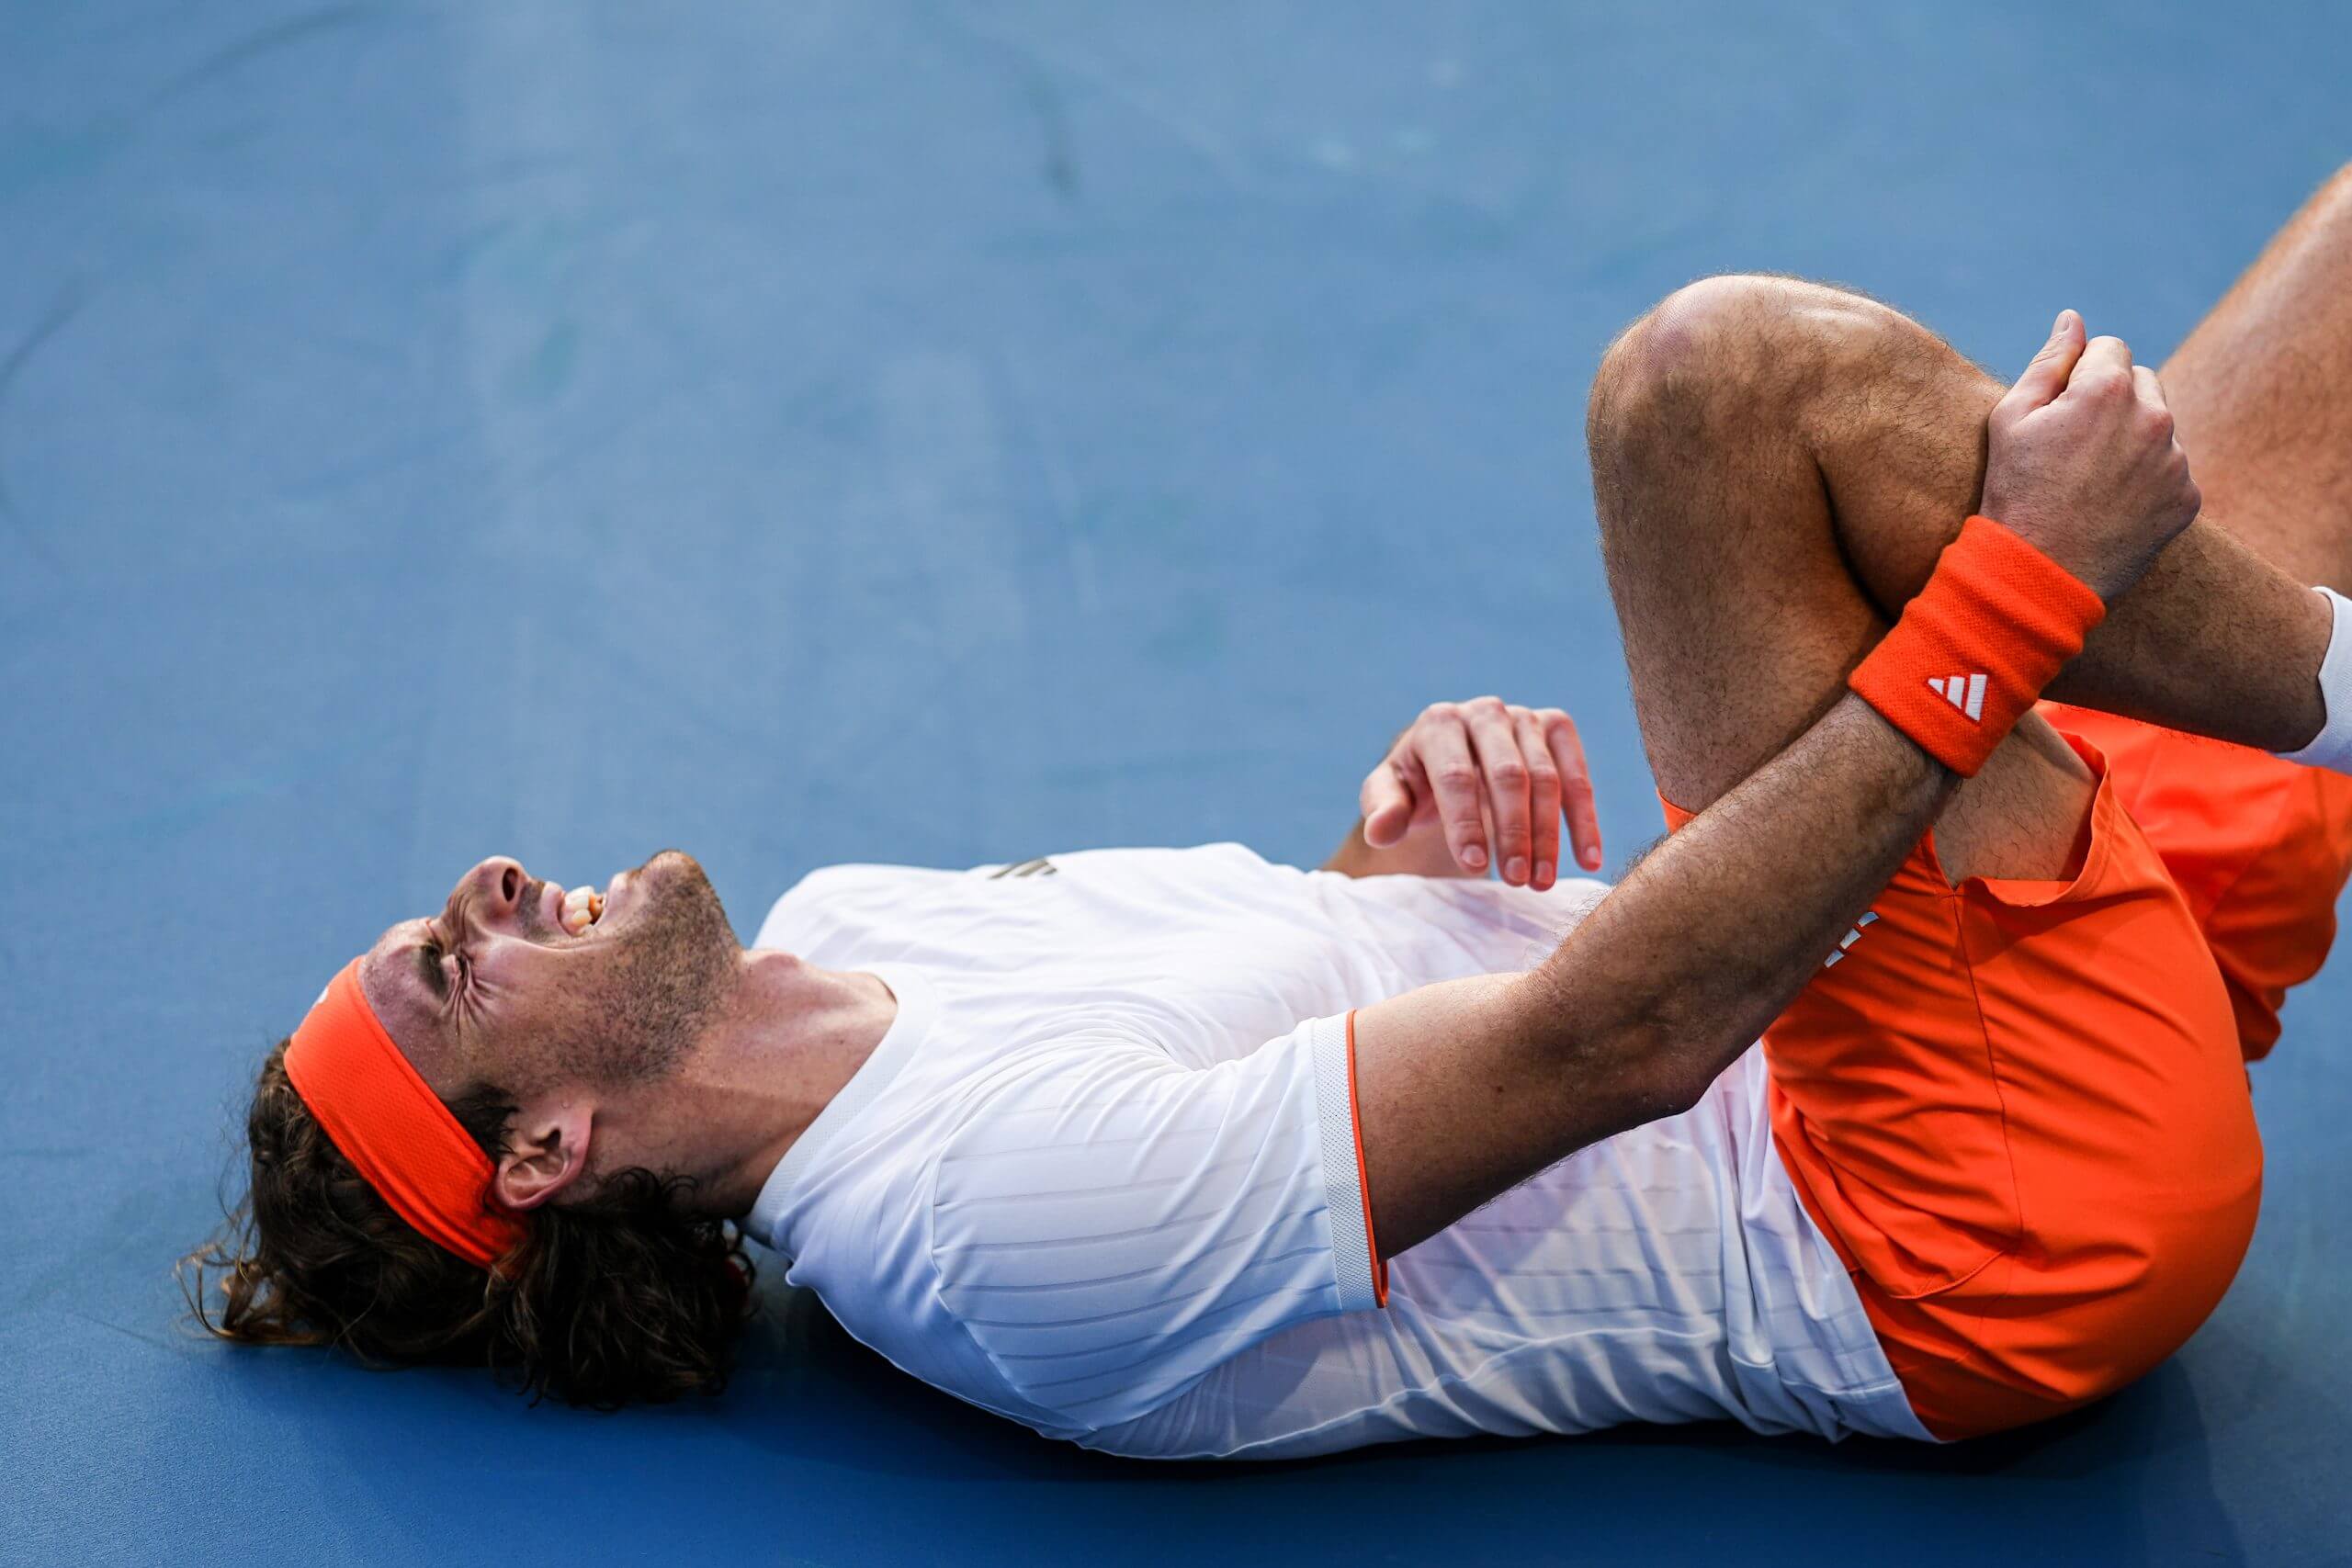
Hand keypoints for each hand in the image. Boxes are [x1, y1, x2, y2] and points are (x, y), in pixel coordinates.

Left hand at [1358, 697, 1600, 887]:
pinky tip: (1588, 860)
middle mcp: (1484, 712)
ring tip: (1542, 883)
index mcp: (1438, 724)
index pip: (1456, 776)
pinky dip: (1585, 820)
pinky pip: (1577, 777)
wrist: (1451, 759)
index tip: (1473, 867)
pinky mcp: (1556, 728)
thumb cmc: (1417, 783)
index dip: (1465, 823)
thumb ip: (1382, 810)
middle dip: (1514, 832)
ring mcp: (1524, 717)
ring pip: (1547, 779)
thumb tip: (1380, 832)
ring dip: (1549, 835)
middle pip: (1508, 776)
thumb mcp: (1389, 795)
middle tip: (1516, 881)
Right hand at [1979, 309, 2202, 601]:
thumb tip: (2073, 319)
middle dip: (2113, 401)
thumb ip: (2048, 362)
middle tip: (2074, 446)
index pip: (2110, 348)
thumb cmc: (2014, 492)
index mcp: (2108, 388)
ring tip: (2091, 480)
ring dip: (2133, 439)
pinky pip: (2171, 470)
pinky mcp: (2187, 498)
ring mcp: (2175, 460)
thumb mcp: (2011, 419)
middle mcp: (2153, 416)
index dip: (2079, 376)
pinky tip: (2112, 504)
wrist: (2037, 575)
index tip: (2060, 412)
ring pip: (2159, 426)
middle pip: (2142, 381)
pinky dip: (2147, 480)